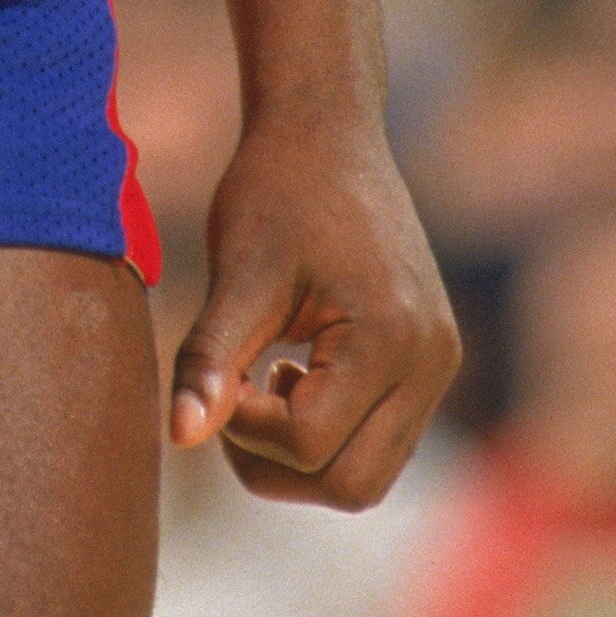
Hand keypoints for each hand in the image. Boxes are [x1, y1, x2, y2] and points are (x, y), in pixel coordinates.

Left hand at [169, 99, 459, 506]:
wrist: (326, 130)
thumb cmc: (275, 188)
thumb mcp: (236, 272)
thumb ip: (209, 359)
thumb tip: (177, 437)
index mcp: (390, 338)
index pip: (310, 445)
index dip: (244, 428)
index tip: (212, 376)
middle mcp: (431, 363)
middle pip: (352, 486)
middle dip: (274, 461)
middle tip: (226, 398)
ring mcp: (438, 366)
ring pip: (368, 475)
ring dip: (301, 453)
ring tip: (258, 381)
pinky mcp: (429, 362)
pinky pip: (380, 440)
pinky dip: (329, 432)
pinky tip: (288, 372)